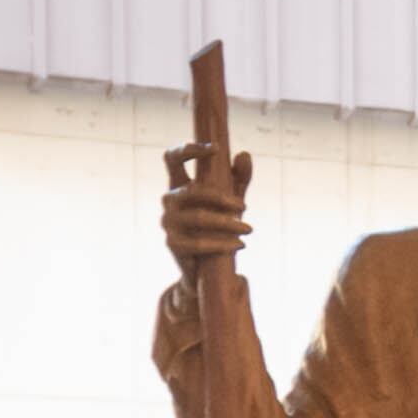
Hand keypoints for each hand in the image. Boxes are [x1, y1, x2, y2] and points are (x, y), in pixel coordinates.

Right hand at [160, 138, 253, 269]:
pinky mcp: (173, 244)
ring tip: (249, 229)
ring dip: (227, 223)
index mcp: (180, 184)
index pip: (172, 159)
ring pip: (198, 217)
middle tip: (244, 207)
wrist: (206, 268)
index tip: (216, 149)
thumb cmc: (218, 227)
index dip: (189, 149)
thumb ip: (239, 179)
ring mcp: (168, 222)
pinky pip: (198, 243)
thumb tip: (244, 154)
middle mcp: (170, 200)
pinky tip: (239, 245)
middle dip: (220, 198)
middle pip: (191, 191)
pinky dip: (222, 244)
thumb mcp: (231, 201)